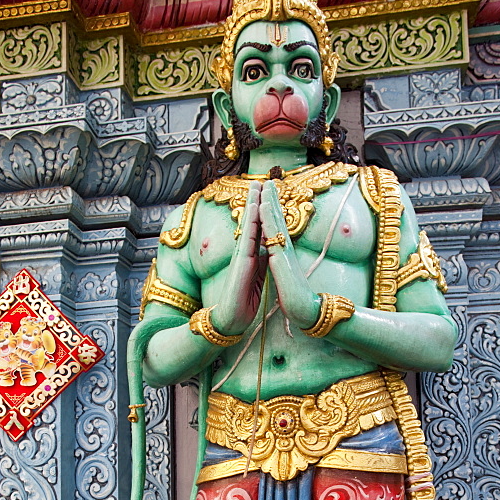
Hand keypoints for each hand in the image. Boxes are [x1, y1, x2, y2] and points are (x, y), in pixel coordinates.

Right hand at [211, 181, 265, 335]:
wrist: (232, 319)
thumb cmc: (243, 302)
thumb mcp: (257, 279)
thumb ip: (260, 264)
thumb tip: (266, 252)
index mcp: (250, 257)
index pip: (257, 230)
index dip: (261, 212)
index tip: (266, 195)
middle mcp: (244, 252)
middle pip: (251, 222)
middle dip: (255, 201)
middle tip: (260, 181)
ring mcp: (241, 255)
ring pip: (248, 225)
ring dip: (252, 204)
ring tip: (256, 186)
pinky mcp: (241, 262)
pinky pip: (247, 237)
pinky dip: (250, 221)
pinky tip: (253, 208)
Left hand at [259, 180, 319, 329]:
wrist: (304, 311)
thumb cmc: (295, 298)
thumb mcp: (284, 277)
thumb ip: (281, 264)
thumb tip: (276, 257)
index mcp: (283, 254)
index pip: (277, 229)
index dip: (273, 212)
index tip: (268, 196)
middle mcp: (285, 249)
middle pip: (278, 219)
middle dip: (273, 199)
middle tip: (269, 180)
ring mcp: (284, 252)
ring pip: (275, 222)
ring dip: (270, 202)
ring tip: (266, 185)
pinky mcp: (281, 258)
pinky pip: (272, 233)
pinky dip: (267, 218)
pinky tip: (264, 205)